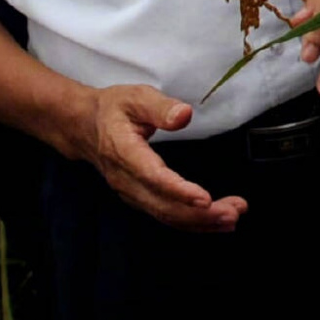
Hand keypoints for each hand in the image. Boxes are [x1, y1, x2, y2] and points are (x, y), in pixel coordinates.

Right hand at [72, 85, 243, 231]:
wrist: (85, 127)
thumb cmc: (113, 109)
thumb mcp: (136, 97)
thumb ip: (161, 107)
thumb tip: (184, 115)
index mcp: (124, 152)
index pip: (152, 176)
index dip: (178, 190)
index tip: (204, 199)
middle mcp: (127, 179)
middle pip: (163, 205)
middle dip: (200, 214)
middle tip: (233, 212)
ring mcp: (131, 193)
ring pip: (166, 215)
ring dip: (200, 222)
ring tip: (231, 218)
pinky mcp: (139, 197)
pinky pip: (165, 215)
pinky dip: (190, 222)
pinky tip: (213, 221)